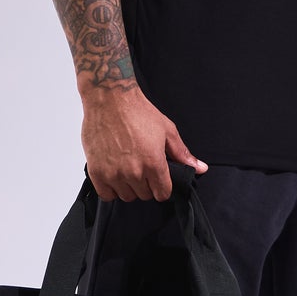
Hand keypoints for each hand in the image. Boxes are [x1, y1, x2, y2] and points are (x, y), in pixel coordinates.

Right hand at [80, 85, 207, 201]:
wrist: (110, 99)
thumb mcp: (167, 130)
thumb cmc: (137, 112)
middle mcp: (134, 172)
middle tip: (141, 167)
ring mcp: (114, 173)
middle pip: (144, 195)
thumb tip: (200, 168)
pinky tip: (113, 173)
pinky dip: (110, 188)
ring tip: (126, 168)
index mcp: (154, 163)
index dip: (162, 187)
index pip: (162, 194)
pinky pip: (107, 195)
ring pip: (126, 196)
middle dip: (145, 185)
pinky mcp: (96, 172)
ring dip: (128, 186)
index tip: (157, 178)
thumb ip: (182, 154)